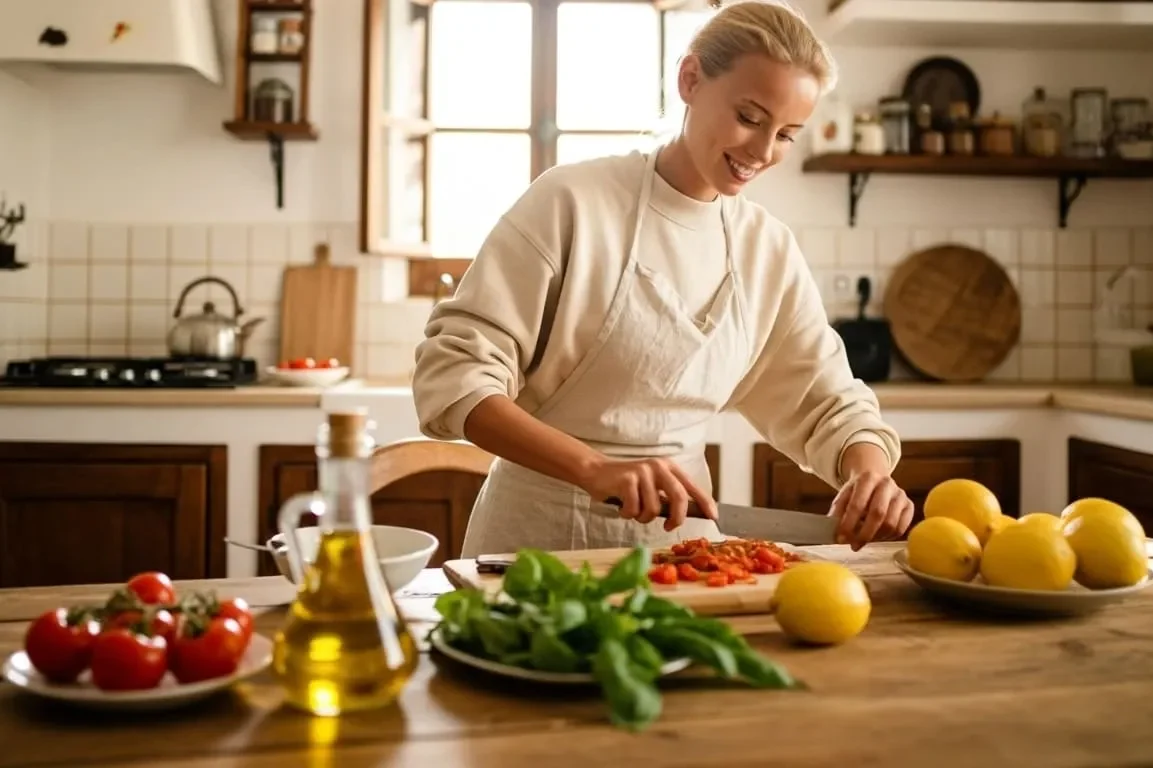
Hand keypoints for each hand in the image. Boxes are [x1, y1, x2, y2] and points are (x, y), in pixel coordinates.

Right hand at [578, 456, 717, 531]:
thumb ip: (667, 497)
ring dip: (642, 517)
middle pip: (679, 497)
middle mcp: (658, 467)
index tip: (713, 516)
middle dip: (677, 518)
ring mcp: (643, 472)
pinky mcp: (627, 479)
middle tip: (668, 527)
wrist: (596, 472)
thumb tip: (685, 515)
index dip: (705, 502)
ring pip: (653, 509)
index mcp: (668, 467)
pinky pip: (634, 509)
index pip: (692, 486)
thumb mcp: (651, 486)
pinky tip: (621, 506)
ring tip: (633, 510)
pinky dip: (627, 514)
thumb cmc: (626, 485)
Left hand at [830, 470, 913, 549]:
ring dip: (876, 537)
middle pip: (878, 514)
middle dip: (864, 534)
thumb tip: (833, 531)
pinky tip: (877, 537)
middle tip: (854, 545)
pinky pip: (901, 528)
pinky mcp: (909, 505)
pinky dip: (888, 537)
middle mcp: (886, 484)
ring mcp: (900, 494)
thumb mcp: (844, 495)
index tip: (841, 538)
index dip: (848, 524)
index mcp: (867, 478)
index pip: (857, 504)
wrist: (876, 479)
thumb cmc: (858, 491)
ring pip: (891, 523)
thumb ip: (838, 511)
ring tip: (864, 540)